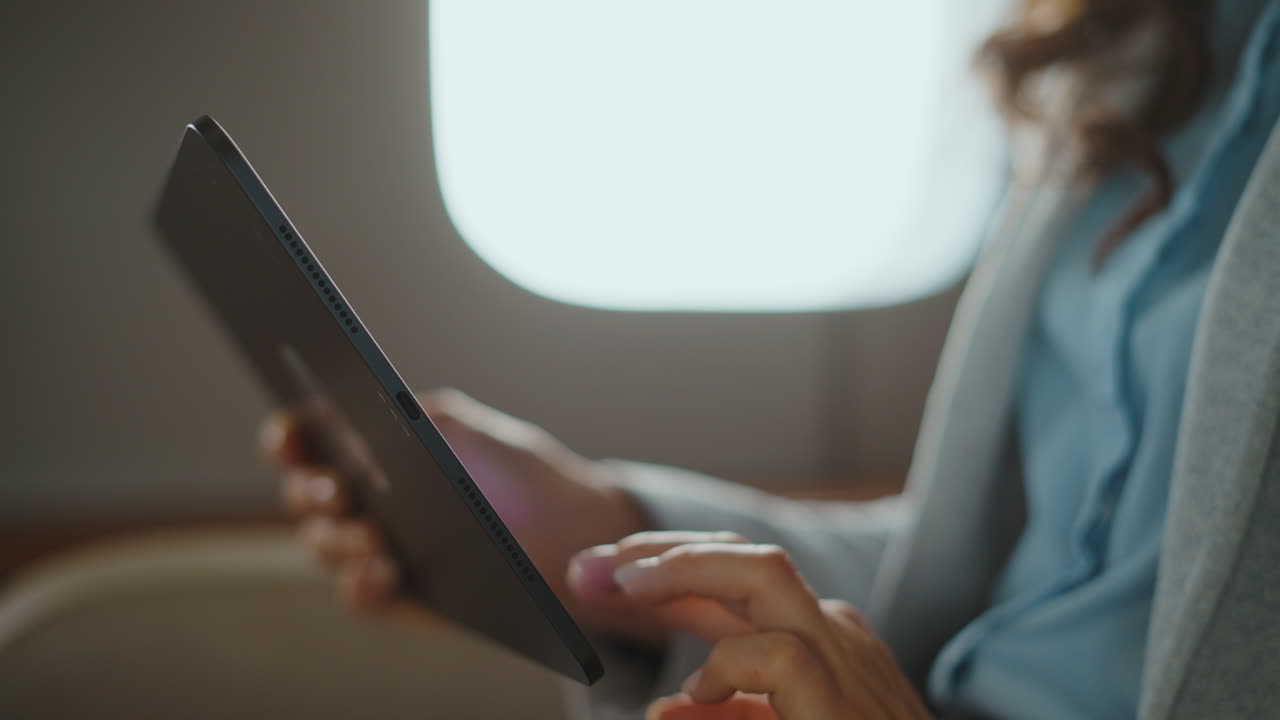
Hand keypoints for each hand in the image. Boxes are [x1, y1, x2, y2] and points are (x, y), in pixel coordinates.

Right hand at [262, 388, 652, 636]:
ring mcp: (372, 550)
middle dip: (313, 491)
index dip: (287, 438)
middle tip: (336, 491)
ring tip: (374, 535)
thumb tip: (356, 418)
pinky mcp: (394, 597)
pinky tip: (382, 571)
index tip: (291, 436)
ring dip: (341, 538)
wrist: (568, 534)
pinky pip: (356, 594)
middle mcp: (360, 500)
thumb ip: (410, 418)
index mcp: (370, 449)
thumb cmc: (514, 471)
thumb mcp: (463, 430)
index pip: (307, 440)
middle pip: (305, 495)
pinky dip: (360, 582)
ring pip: (325, 545)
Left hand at [571, 532, 931, 719]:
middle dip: (663, 550)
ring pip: (766, 573)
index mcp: (816, 642)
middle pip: (744, 559)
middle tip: (590, 566)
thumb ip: (729, 713)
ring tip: (628, 584)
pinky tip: (699, 693)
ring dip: (686, 568)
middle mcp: (832, 636)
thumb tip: (664, 707)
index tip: (600, 576)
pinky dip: (728, 665)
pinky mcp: (845, 703)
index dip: (664, 570)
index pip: (734, 582)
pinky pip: (780, 655)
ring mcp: (846, 662)